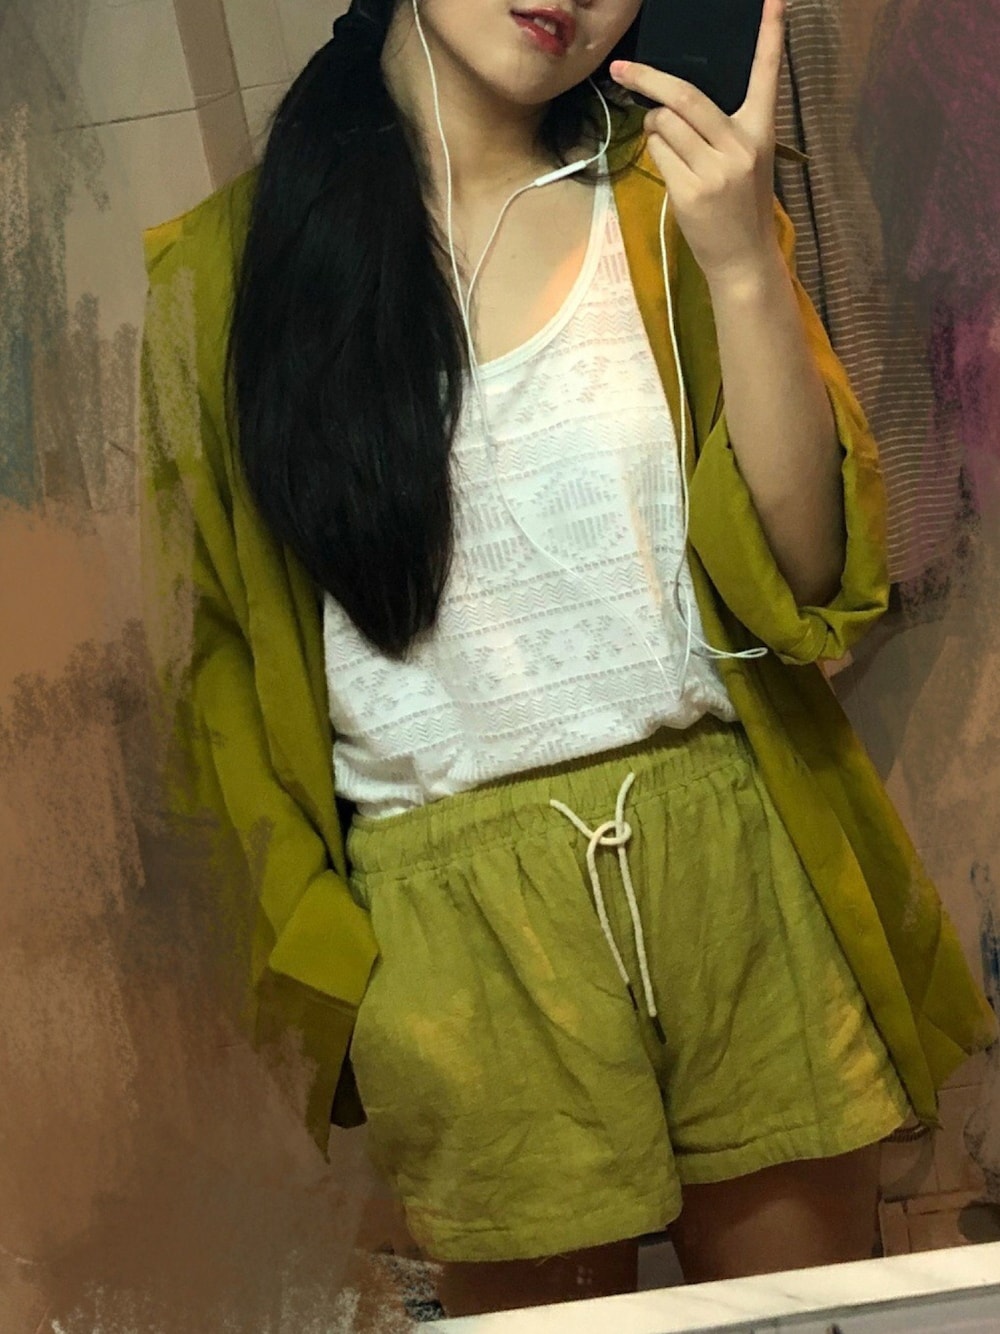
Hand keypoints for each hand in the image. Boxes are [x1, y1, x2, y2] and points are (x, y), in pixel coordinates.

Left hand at [610, 0, 786, 287]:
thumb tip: (670, 101)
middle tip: (622, 70)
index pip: (766, 75)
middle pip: (685, 96)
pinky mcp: (690, 191)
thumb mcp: (744, 160)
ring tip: (668, 143)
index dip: (771, 35)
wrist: (743, 257)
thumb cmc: (740, 204)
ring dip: (654, 126)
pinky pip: (658, 153)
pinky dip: (655, 151)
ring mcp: (714, 170)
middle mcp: (739, 146)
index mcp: (760, 131)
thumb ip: (720, 127)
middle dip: (648, 79)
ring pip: (664, 124)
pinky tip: (672, 167)